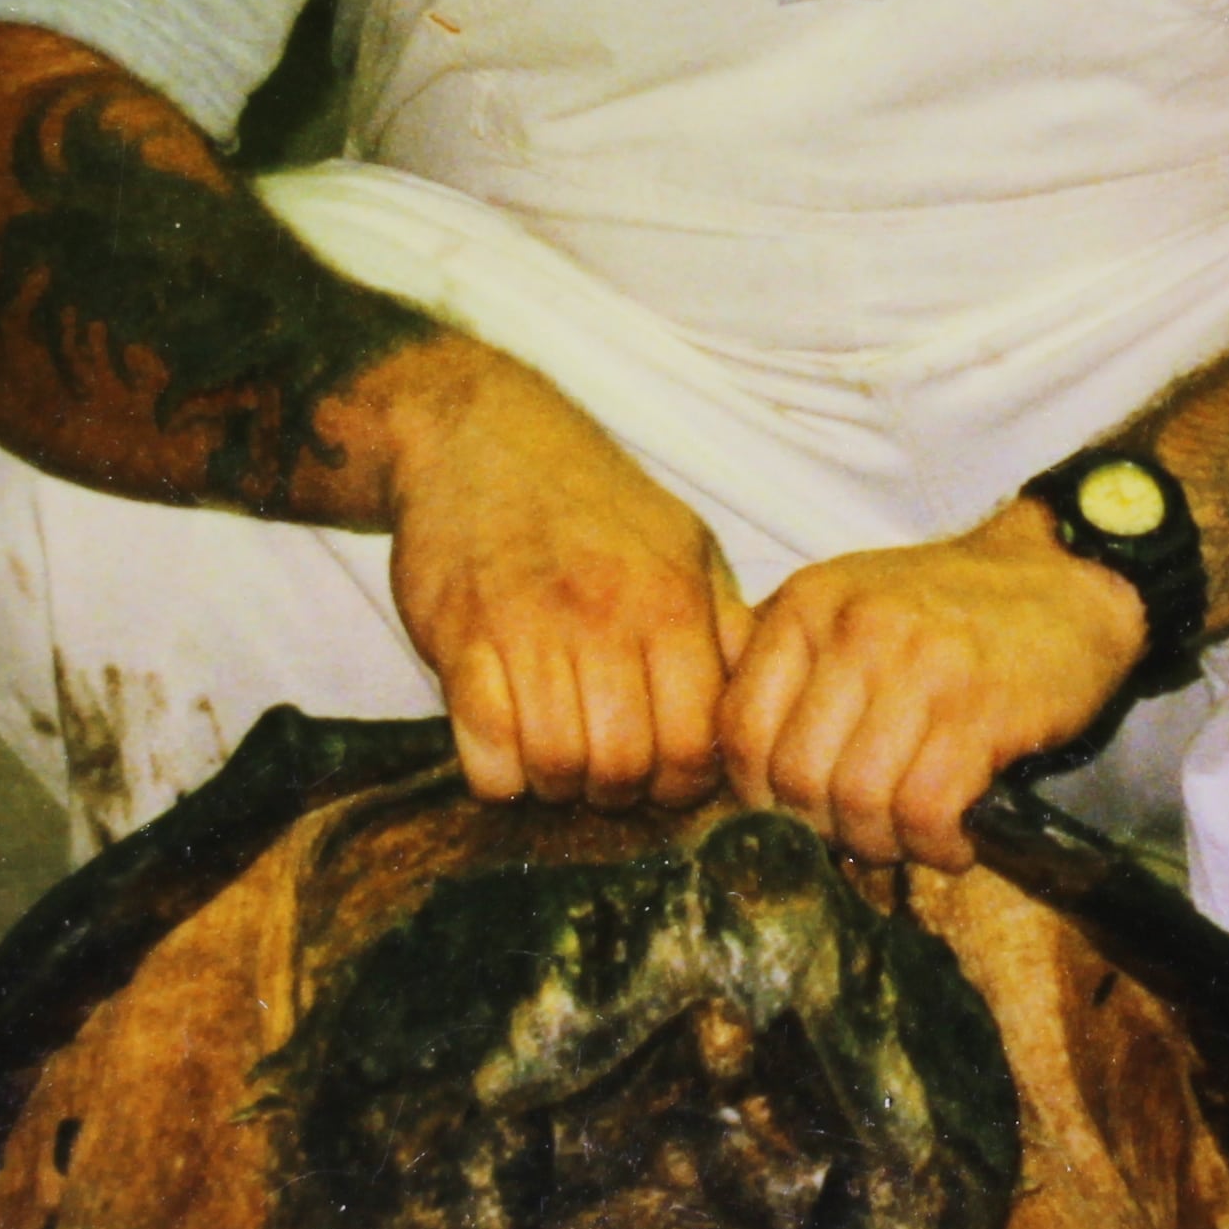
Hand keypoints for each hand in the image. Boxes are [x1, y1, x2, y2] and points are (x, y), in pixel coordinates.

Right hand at [372, 347, 750, 810]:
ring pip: (557, 767)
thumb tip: (767, 704)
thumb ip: (725, 627)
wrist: (479, 437)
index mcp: (671, 600)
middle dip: (618, 792)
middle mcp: (606, 616)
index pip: (696, 743)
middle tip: (603, 772)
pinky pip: (485, 751)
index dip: (682, 784)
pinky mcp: (460, 639)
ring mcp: (528, 629)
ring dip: (556, 785)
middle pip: (626, 767)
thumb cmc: (591, 502)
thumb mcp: (683, 545)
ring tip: (554, 759)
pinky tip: (504, 748)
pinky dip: (497, 774)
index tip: (662, 775)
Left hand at [717, 497, 1146, 868]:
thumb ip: (789, 665)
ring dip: (883, 843)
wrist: (1065, 577)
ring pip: (858, 802)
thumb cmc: (951, 607)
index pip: (739, 729)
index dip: (757, 794)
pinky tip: (953, 839)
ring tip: (909, 837)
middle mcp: (855, 630)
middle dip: (824, 829)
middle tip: (860, 833)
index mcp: (808, 605)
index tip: (793, 812)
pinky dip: (936, 847)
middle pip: (796, 779)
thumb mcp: (850, 602)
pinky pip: (927, 812)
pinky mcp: (982, 708)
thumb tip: (735, 763)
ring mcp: (920, 666)